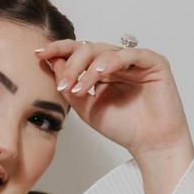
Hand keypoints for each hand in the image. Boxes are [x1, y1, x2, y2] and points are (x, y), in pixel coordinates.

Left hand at [35, 38, 192, 158]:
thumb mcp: (87, 108)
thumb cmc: (123, 128)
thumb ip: (70, 86)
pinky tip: (101, 73)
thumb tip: (51, 62)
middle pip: (88, 49)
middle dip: (71, 65)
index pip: (77, 53)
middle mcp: (117, 62)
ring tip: (79, 88)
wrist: (150, 144)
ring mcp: (135, 61)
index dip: (59, 50)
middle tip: (63, 85)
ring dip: (88, 68)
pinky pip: (131, 54)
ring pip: (106, 51)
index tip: (39, 55)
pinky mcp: (153, 62)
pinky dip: (113, 61)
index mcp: (101, 71)